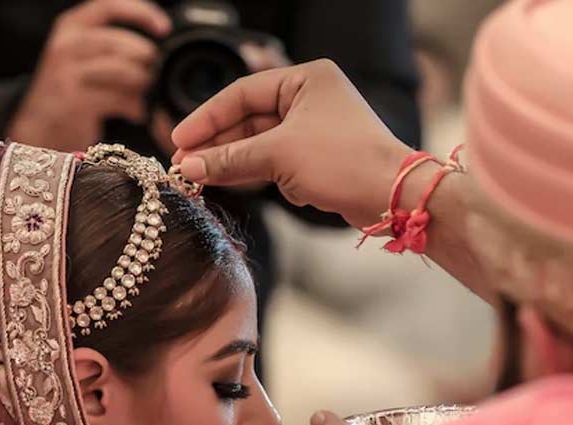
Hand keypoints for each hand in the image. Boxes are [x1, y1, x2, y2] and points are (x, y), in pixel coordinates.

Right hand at [8, 0, 170, 151]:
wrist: (40, 126)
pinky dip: (135, 107)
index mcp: (71, 26)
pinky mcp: (75, 102)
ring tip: (142, 94)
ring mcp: (68, 74)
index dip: (141, 13)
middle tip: (151, 74)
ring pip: (123, 70)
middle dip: (145, 59)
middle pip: (121, 43)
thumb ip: (112, 46)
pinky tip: (136, 112)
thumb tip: (155, 53)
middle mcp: (66, 45)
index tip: (164, 28)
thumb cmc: (71, 90)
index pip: (110, 6)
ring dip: (141, 83)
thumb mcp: (84, 56)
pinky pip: (118, 99)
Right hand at [170, 59, 412, 227]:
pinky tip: (225, 181)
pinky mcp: (315, 157)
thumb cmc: (345, 162)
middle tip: (183, 163)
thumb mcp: (279, 156)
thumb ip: (231, 159)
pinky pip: (273, 160)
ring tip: (196, 175)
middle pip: (248, 118)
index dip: (207, 117)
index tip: (180, 139)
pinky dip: (251, 171)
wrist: (392, 196)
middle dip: (216, 143)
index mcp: (306, 79)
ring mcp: (312, 129)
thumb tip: (189, 166)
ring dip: (230, 159)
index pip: (242, 93)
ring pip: (258, 142)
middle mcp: (309, 98)